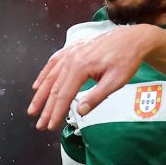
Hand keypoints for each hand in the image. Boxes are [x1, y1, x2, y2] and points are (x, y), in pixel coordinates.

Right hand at [27, 24, 162, 129]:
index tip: (50, 126)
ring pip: (51, 76)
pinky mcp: (72, 49)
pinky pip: (53, 62)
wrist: (132, 39)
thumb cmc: (127, 60)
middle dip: (46, 108)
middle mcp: (71, 58)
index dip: (55, 112)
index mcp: (81, 67)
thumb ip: (97, 96)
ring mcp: (70, 52)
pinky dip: (44, 74)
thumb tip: (80, 111)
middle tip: (39, 124)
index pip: (64, 95)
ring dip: (40, 94)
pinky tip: (38, 84)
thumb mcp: (116, 81)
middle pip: (54, 87)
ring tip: (33, 109)